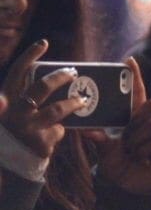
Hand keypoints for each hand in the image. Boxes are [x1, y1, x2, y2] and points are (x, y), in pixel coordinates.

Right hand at [0, 40, 85, 160]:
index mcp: (5, 101)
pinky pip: (59, 131)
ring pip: (58, 109)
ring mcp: (27, 128)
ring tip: (83, 100)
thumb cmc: (15, 133)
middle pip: (41, 87)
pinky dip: (58, 132)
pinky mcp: (40, 143)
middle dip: (60, 77)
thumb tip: (57, 81)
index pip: (17, 73)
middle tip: (73, 72)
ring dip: (74, 103)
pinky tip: (51, 138)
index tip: (44, 43)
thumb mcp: (14, 113)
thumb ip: (26, 99)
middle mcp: (13, 112)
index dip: (30, 56)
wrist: (10, 166)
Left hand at [90, 60, 150, 193]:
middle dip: (138, 119)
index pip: (139, 95)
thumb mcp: (104, 149)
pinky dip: (145, 151)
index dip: (136, 78)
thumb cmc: (118, 164)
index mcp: (135, 121)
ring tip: (132, 152)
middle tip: (128, 135)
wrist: (127, 187)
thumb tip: (84, 129)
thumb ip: (98, 138)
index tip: (129, 61)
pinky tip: (141, 159)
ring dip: (137, 140)